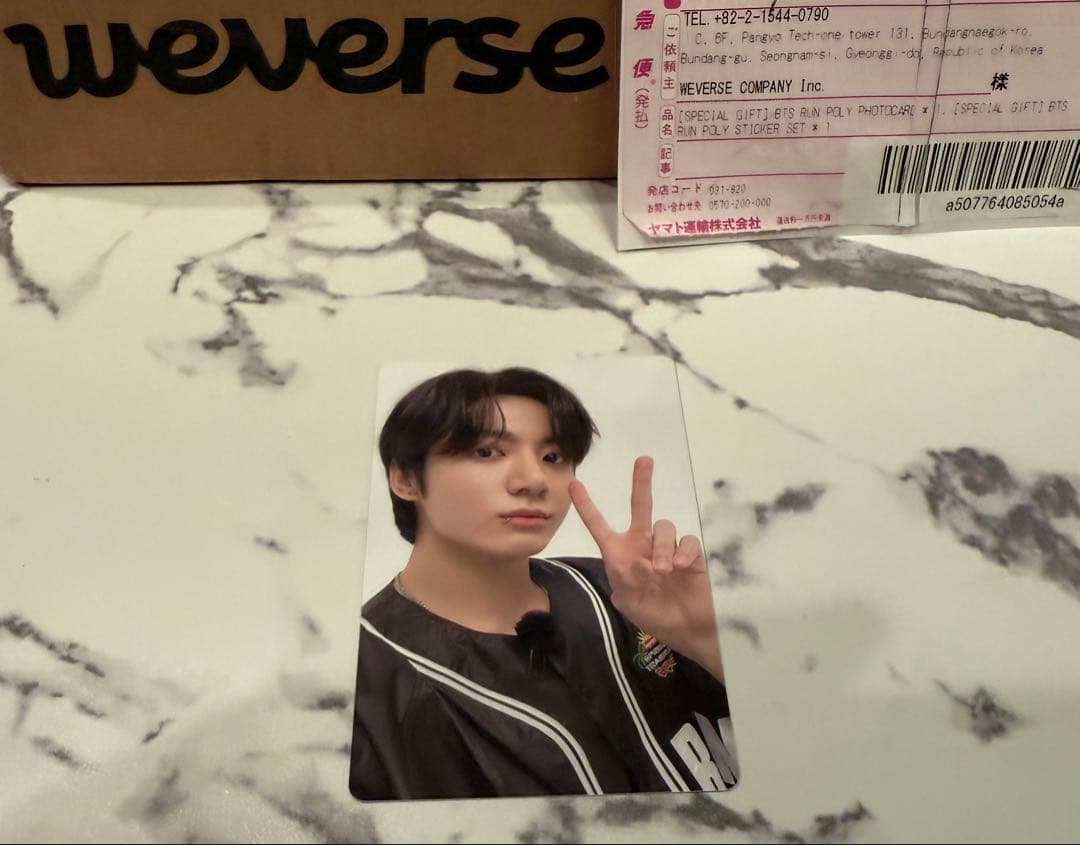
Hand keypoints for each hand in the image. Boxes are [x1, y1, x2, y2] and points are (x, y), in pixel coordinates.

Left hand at [569, 456, 722, 680]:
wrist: (688, 630)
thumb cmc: (655, 617)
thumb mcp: (628, 603)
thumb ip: (623, 580)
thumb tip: (632, 562)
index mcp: (621, 555)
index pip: (600, 527)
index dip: (587, 507)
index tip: (574, 485)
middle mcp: (643, 545)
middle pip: (641, 507)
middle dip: (641, 483)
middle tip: (644, 460)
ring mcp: (668, 547)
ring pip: (663, 527)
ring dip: (662, 548)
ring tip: (663, 572)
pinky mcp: (691, 553)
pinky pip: (686, 540)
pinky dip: (683, 552)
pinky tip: (681, 568)